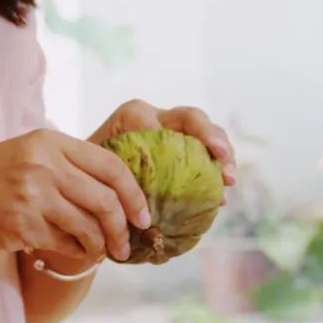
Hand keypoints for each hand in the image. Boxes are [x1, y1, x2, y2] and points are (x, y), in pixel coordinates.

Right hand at [0, 129, 150, 262]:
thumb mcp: (24, 155)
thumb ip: (65, 165)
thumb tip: (115, 192)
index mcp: (48, 141)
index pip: (111, 165)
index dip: (134, 194)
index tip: (142, 215)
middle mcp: (43, 164)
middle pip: (106, 199)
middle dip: (123, 227)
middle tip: (127, 244)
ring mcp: (32, 195)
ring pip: (89, 227)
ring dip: (100, 245)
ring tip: (101, 252)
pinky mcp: (22, 225)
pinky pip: (65, 244)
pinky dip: (75, 252)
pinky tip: (71, 251)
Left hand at [88, 99, 237, 190]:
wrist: (95, 181)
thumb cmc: (93, 177)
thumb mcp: (96, 175)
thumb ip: (114, 180)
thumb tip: (138, 206)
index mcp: (132, 116)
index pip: (153, 117)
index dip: (167, 133)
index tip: (177, 156)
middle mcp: (157, 117)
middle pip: (191, 118)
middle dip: (210, 136)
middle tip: (222, 159)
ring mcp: (176, 133)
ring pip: (208, 134)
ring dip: (223, 155)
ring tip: (229, 181)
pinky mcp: (188, 151)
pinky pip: (209, 156)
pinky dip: (217, 174)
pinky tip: (221, 200)